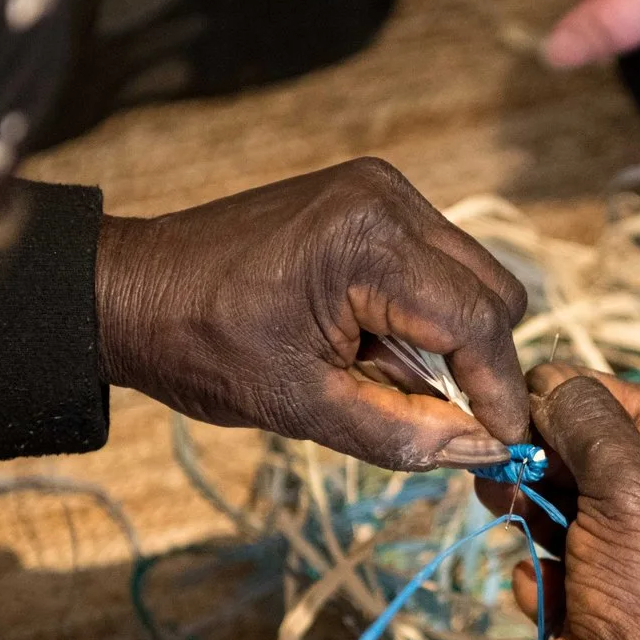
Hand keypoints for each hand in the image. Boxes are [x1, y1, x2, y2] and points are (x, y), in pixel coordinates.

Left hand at [95, 159, 531, 469]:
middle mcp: (388, 199)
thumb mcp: (304, 408)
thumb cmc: (199, 347)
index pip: (478, 322)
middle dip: (480, 364)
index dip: (500, 391)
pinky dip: (425, 311)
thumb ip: (405, 433)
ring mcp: (383, 189)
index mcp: (368, 243)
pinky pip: (436, 262)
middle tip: (445, 420)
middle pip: (493, 293)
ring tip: (383, 373)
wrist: (131, 291)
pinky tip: (373, 340)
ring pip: (472, 277)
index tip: (508, 445)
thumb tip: (485, 449)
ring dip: (451, 339)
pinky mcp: (372, 197)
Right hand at [474, 365, 639, 639]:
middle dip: (554, 452)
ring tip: (496, 497)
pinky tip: (536, 583)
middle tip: (503, 445)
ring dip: (535, 503)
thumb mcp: (634, 490)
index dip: (595, 394)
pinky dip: (543, 569)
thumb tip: (559, 383)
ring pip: (579, 514)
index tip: (536, 385)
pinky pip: (563, 571)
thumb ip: (596, 426)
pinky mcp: (604, 619)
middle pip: (612, 463)